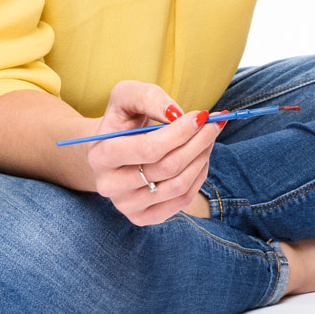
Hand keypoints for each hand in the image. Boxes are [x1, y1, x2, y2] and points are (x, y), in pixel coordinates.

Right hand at [84, 81, 215, 226]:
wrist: (112, 149)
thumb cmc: (123, 120)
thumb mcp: (127, 95)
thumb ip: (148, 97)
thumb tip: (176, 114)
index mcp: (101, 156)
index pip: (150, 148)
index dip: (181, 132)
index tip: (202, 115)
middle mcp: (109, 186)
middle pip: (168, 167)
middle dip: (198, 142)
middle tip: (213, 124)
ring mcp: (126, 205)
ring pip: (179, 185)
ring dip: (202, 157)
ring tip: (208, 138)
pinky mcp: (143, 217)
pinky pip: (182, 201)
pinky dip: (199, 176)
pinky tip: (200, 158)